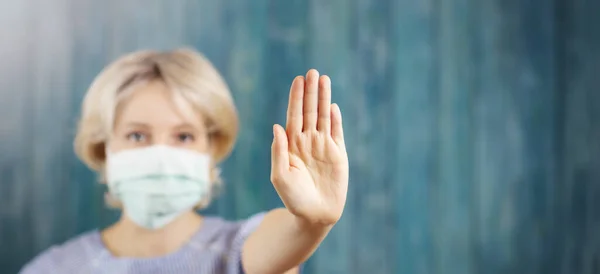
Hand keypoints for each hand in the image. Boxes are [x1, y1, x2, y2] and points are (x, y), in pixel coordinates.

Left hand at [270, 69, 348, 225]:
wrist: (315, 215)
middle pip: (309, 111)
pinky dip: (336, 119)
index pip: (294, 115)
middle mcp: (307, 141)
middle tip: (312, 71)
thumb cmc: (293, 198)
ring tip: (324, 79)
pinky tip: (333, 106)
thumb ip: (279, 151)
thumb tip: (277, 126)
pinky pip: (337, 132)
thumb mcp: (280, 176)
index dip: (296, 97)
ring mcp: (324, 146)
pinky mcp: (338, 154)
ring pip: (324, 117)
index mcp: (292, 144)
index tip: (297, 80)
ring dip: (324, 98)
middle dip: (310, 91)